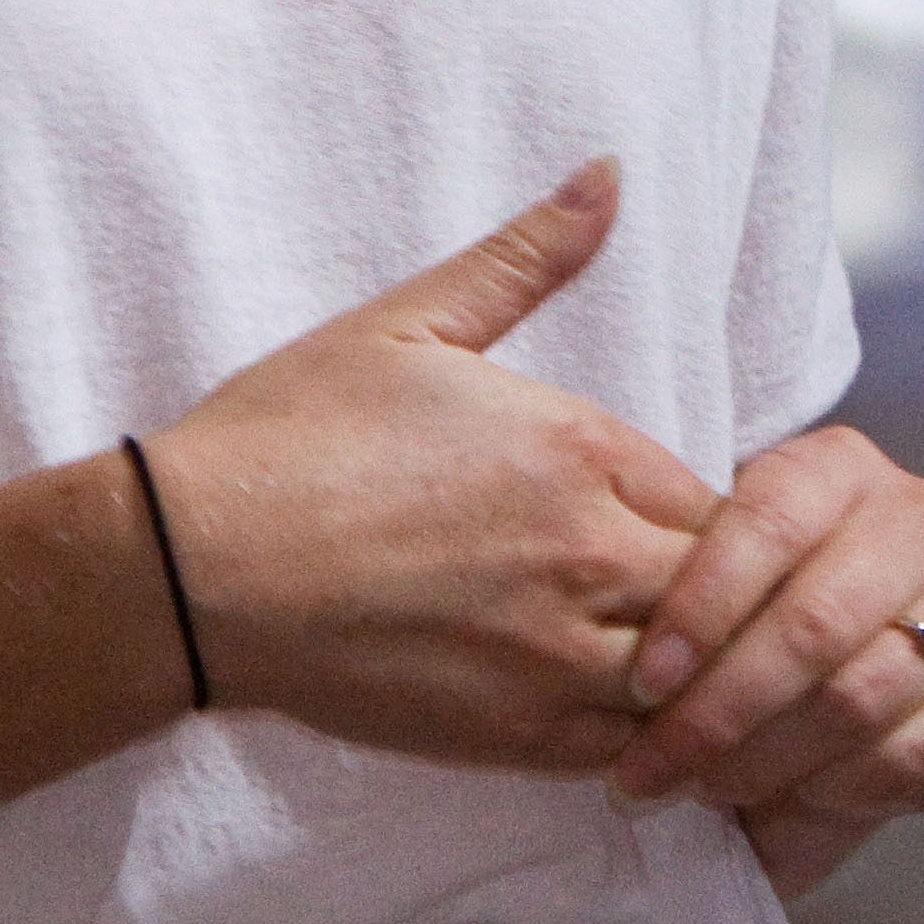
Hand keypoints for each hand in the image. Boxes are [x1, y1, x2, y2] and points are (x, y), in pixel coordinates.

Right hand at [139, 163, 717, 775]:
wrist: (195, 566)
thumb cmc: (291, 437)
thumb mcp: (412, 322)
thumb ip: (528, 256)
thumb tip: (608, 173)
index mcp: (582, 450)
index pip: (723, 501)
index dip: (717, 524)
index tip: (682, 536)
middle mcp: (591, 552)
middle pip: (727, 591)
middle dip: (723, 602)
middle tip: (698, 614)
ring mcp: (557, 653)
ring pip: (696, 676)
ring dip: (697, 673)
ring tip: (679, 676)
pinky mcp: (514, 736)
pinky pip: (635, 750)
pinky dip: (651, 739)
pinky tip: (632, 729)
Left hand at [606, 425, 923, 891]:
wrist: (833, 713)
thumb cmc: (752, 652)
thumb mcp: (710, 616)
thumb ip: (681, 633)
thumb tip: (623, 694)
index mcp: (836, 469)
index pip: (771, 517)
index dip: (701, 605)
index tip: (643, 684)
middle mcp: (922, 514)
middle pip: (816, 619)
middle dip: (720, 710)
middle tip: (653, 771)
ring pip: (863, 690)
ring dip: (769, 759)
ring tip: (707, 790)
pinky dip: (848, 788)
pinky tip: (802, 798)